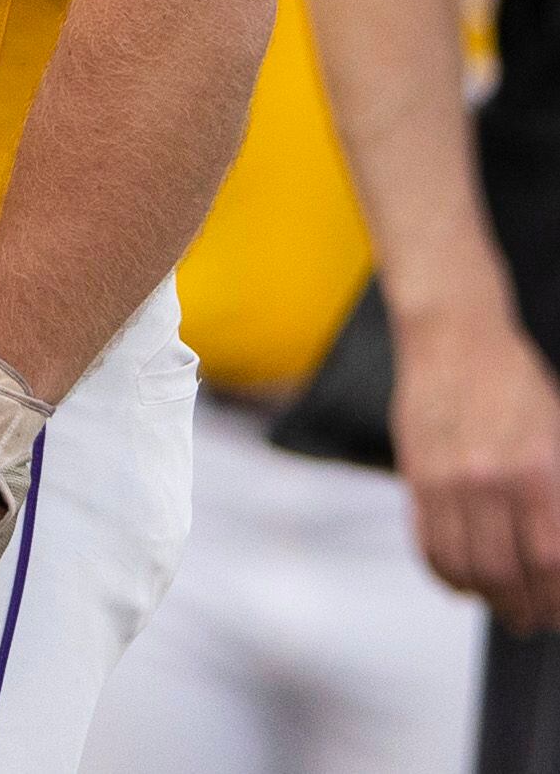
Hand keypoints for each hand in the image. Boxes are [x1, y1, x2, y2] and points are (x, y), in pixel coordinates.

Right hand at [394, 302, 559, 630]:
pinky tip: (462, 581)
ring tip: (500, 605)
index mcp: (536, 471)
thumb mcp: (559, 438)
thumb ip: (557, 499)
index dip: (555, 598)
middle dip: (523, 610)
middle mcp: (488, 480)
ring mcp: (445, 480)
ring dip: (485, 598)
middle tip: (533, 621)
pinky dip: (445, 573)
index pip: (548, 561)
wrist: (454, 339)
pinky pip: (427, 543)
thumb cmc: (514, 383)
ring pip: (462, 567)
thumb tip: (555, 553)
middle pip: (504, 574)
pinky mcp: (415, 477)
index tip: (558, 612)